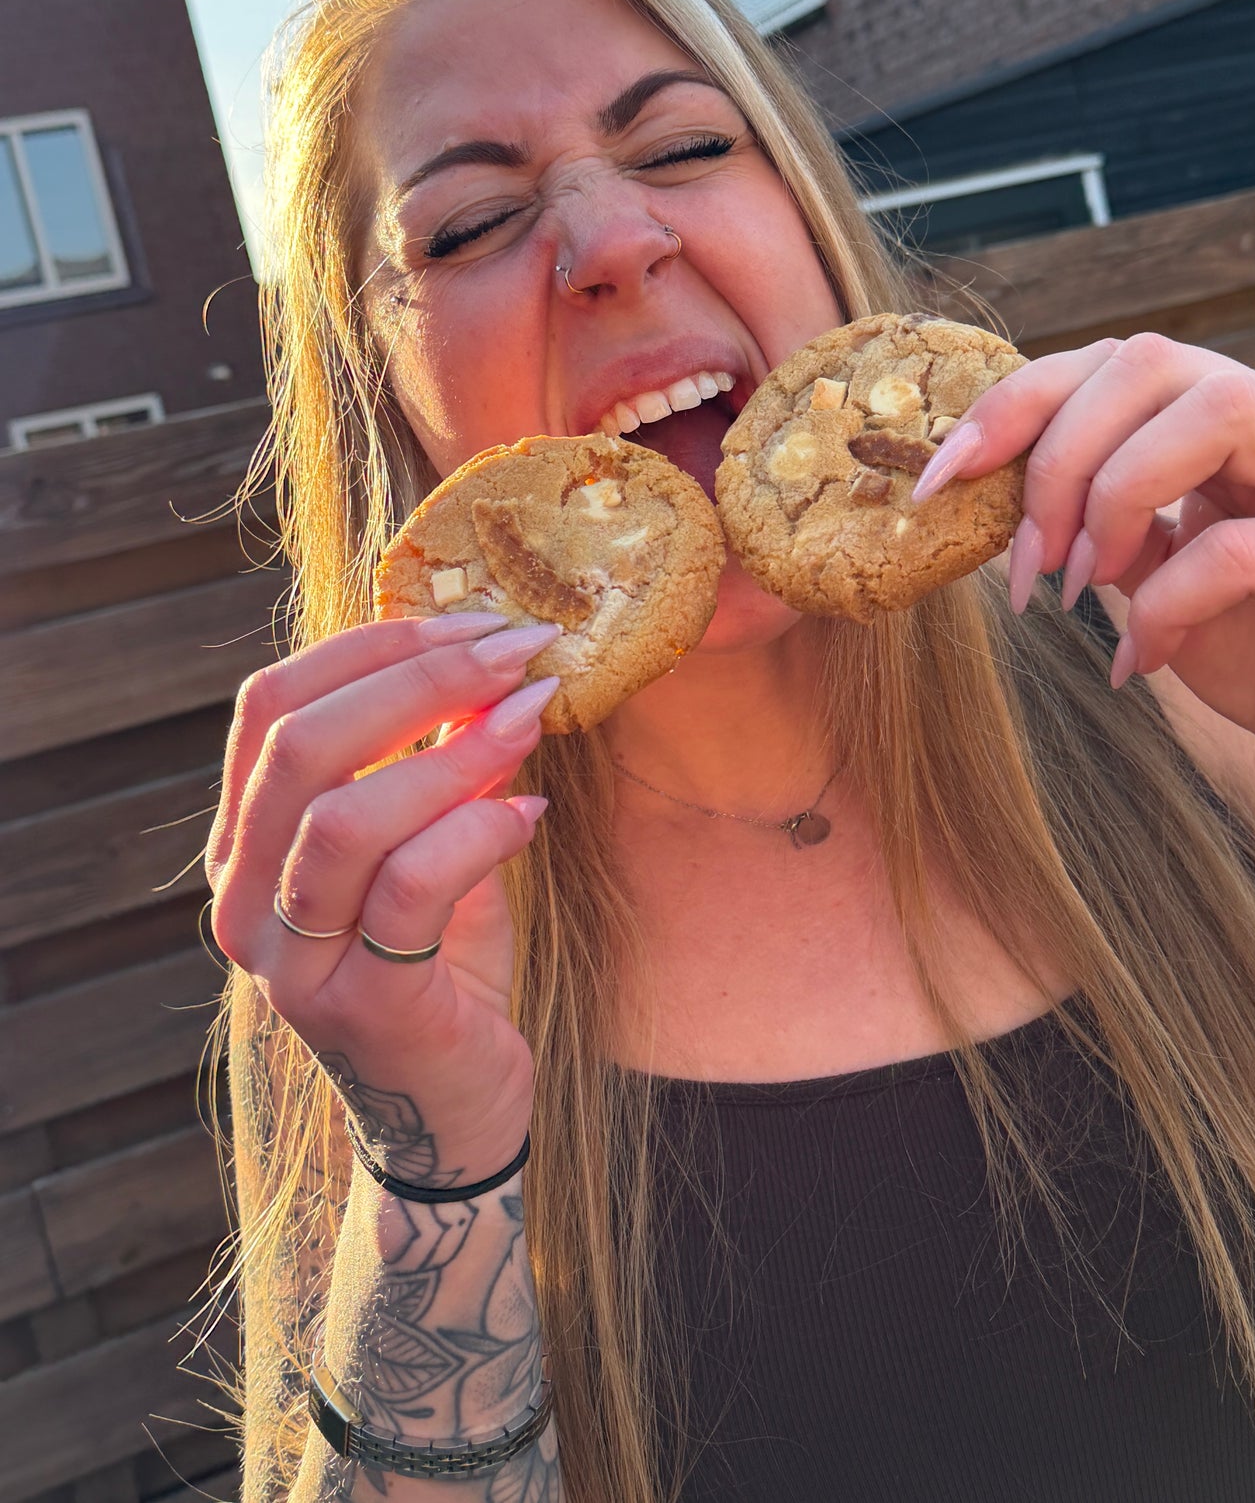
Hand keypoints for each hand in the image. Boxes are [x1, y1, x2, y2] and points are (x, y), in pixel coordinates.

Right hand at [206, 612, 560, 1182]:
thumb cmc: (441, 964)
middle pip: (299, 745)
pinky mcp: (361, 1006)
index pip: (269, 705)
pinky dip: (480, 831)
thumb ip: (432, 760)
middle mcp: (243, 899)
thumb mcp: (427, 842)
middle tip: (517, 651)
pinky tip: (532, 812)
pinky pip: (412, 888)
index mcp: (246, 841)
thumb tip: (480, 658)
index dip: (370, 647)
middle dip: (420, 678)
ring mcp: (293, 960)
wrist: (452, 1113)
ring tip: (534, 717)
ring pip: (345, 817)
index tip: (472, 618)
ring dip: (455, 749)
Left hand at [914, 333, 1254, 836]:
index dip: (1017, 404)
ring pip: (1219, 409)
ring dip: (1119, 495)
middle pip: (1155, 361)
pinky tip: (1143, 658)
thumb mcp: (1144, 574)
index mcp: (1233, 417)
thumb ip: (1091, 519)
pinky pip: (1248, 546)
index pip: (1114, 361)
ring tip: (1081, 585)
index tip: (941, 479)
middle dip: (1061, 456)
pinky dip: (1169, 600)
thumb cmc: (1251, 651)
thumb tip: (980, 489)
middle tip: (1027, 562)